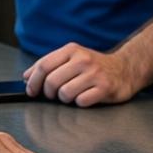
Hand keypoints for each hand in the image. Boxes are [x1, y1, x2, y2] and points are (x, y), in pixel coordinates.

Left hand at [23, 42, 143, 106]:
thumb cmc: (93, 66)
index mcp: (71, 50)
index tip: (31, 90)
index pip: (44, 65)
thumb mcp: (71, 58)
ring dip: (65, 98)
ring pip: (65, 93)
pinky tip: (84, 97)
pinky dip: (79, 102)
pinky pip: (81, 101)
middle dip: (48, 93)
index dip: (33, 81)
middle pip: (52, 81)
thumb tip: (26, 76)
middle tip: (53, 95)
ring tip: (71, 94)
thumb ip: (49, 64)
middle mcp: (82, 59)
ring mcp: (94, 73)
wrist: (125, 69)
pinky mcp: (105, 88)